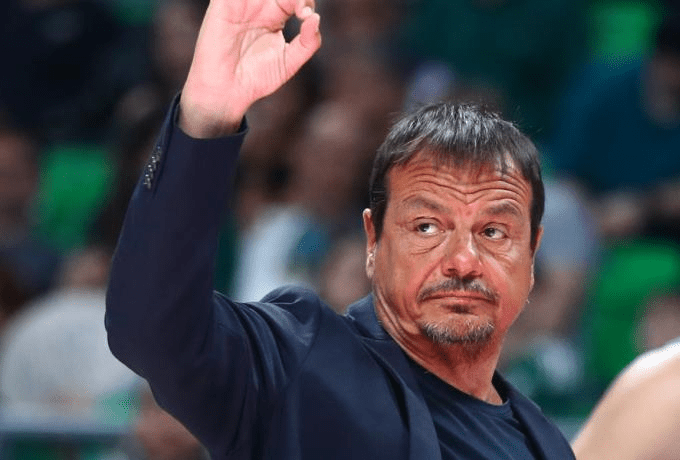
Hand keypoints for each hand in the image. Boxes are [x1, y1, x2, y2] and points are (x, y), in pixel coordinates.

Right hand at [179, 0, 320, 137]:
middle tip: (299, 9)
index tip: (304, 16)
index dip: (305, 2)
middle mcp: (259, 6)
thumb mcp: (289, 62)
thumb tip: (315, 18)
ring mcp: (242, 4)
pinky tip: (263, 3)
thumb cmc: (255, 79)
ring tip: (285, 4)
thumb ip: (308, 42)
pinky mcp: (224, 4)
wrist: (227, 91)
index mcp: (276, 16)